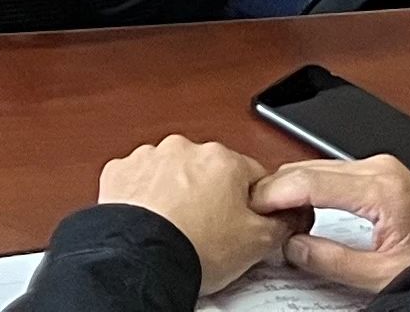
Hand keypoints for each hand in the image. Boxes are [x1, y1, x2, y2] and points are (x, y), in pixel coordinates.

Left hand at [95, 136, 277, 292]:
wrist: (143, 259)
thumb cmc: (195, 248)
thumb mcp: (258, 242)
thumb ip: (281, 222)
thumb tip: (288, 216)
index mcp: (222, 159)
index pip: (254, 175)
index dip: (256, 202)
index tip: (250, 220)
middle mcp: (184, 149)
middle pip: (212, 171)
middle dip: (215, 195)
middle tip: (215, 228)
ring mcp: (149, 158)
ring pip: (174, 173)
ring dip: (178, 192)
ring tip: (181, 227)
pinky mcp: (120, 171)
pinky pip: (140, 180)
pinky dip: (147, 196)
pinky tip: (154, 221)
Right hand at [256, 155, 409, 290]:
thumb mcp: (384, 275)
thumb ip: (333, 260)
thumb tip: (291, 246)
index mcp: (381, 188)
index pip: (310, 180)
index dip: (274, 193)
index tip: (251, 207)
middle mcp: (379, 167)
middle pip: (309, 168)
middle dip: (277, 189)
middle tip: (253, 213)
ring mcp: (381, 165)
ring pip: (318, 166)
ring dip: (292, 186)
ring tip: (272, 212)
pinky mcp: (383, 171)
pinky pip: (333, 170)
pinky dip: (311, 185)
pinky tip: (300, 204)